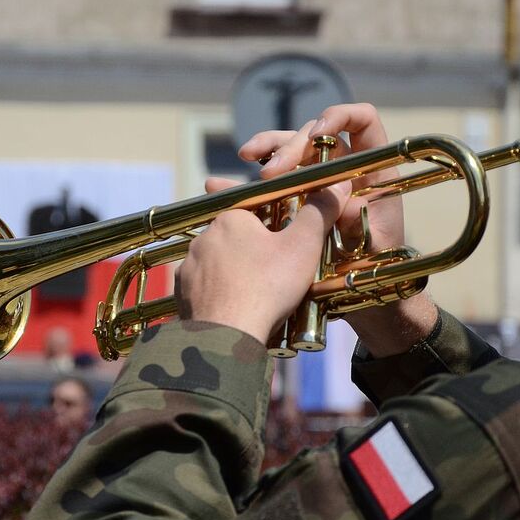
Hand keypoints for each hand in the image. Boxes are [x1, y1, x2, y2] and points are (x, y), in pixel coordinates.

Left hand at [176, 183, 349, 345]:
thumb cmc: (267, 286)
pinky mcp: (182, 293)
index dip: (270, 217)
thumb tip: (337, 185)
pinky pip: (202, 286)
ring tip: (254, 289)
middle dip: (251, 247)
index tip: (279, 232)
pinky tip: (232, 304)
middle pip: (234, 236)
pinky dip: (216, 292)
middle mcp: (203, 237)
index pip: (252, 207)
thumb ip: (319, 212)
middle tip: (272, 267)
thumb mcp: (303, 245)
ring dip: (231, 270)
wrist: (227, 334)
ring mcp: (189, 266)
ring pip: (216, 261)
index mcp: (231, 218)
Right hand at [213, 103, 438, 355]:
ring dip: (267, 149)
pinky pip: (273, 178)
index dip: (341, 116)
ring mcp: (318, 180)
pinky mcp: (296, 198)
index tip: (319, 133)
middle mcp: (344, 167)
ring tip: (246, 157)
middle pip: (314, 135)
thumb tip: (341, 199)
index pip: (361, 122)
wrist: (366, 296)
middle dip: (289, 146)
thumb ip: (360, 222)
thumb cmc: (378, 269)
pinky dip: (250, 176)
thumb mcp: (374, 246)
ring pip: (289, 149)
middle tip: (269, 173)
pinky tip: (226, 180)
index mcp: (371, 168)